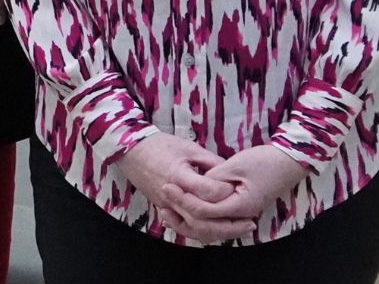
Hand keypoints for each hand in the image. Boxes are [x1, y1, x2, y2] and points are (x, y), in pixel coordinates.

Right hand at [116, 133, 254, 243]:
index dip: (226, 192)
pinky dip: (201, 232)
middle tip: (249, 222)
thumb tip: (231, 175)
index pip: (208, 192)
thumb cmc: (159, 145)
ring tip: (237, 231)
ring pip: (194, 228)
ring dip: (217, 233)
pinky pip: (184, 226)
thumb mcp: (188, 147)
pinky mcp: (162, 209)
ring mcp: (165, 205)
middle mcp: (172, 195)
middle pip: (203, 219)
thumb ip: (211, 162)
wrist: (130, 150)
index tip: (239, 188)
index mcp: (179, 176)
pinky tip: (216, 231)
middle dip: (229, 224)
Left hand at [160, 144, 306, 241]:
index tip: (167, 186)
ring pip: (210, 228)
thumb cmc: (264, 161)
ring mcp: (240, 215)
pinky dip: (198, 217)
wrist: (288, 162)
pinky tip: (183, 209)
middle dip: (182, 212)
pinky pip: (215, 221)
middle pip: (206, 226)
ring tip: (168, 208)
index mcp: (241, 206)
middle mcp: (241, 216)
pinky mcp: (238, 209)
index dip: (184, 200)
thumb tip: (194, 186)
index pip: (205, 211)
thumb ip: (214, 178)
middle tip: (164, 195)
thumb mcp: (235, 165)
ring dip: (188, 220)